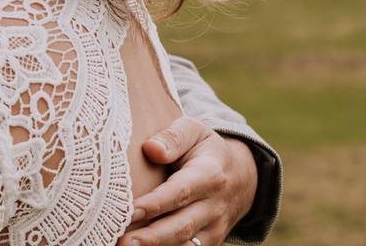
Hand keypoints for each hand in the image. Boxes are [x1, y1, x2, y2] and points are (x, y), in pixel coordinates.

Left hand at [118, 117, 257, 245]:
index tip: (129, 210)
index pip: (179, 192)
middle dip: (152, 237)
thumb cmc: (206, 149)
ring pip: (185, 245)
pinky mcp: (209, 242)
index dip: (154, 204)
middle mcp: (214, 206)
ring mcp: (214, 228)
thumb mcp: (194, 131)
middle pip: (181, 226)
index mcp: (209, 175)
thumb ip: (173, 137)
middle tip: (123, 242)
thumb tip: (151, 149)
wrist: (242, 176)